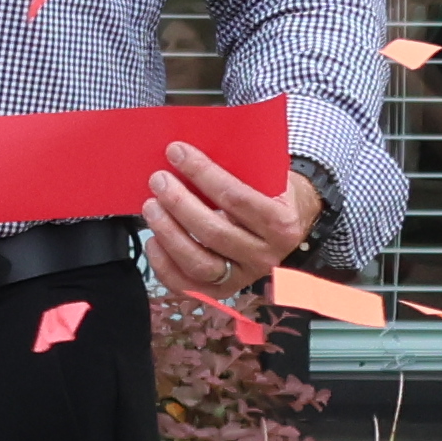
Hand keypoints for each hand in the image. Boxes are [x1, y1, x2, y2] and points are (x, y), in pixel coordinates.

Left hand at [144, 138, 311, 303]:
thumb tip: (190, 150)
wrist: (290, 223)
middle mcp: (265, 256)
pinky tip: (153, 240)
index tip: (177, 153)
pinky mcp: (222, 290)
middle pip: (214, 232)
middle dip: (179, 203)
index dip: (203, 173)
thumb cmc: (271, 193)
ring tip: (151, 207)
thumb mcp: (269, 176)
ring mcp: (243, 277)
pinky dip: (163, 264)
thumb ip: (241, 167)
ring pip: (198, 263)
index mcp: (282, 224)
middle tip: (159, 180)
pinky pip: (187, 285)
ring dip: (168, 233)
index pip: (236, 198)